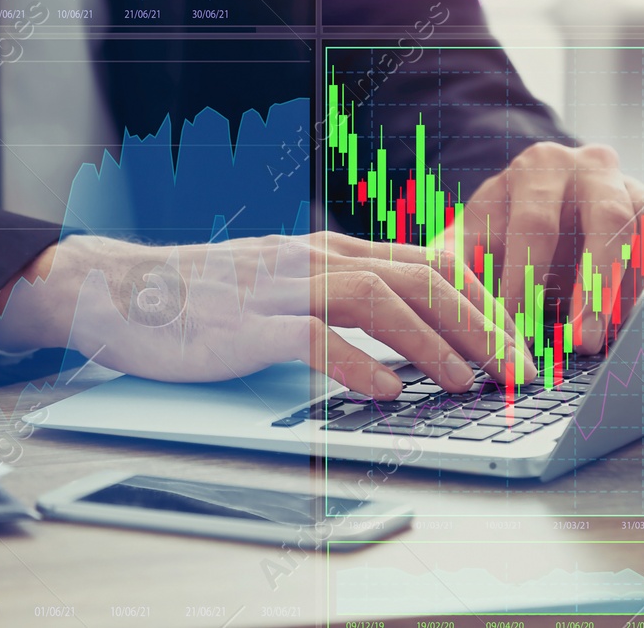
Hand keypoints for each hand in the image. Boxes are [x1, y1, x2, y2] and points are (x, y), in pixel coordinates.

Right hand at [0, 232, 536, 399]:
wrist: (124, 290)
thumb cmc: (209, 296)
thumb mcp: (288, 281)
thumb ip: (343, 292)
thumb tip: (408, 324)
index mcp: (331, 250)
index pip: (426, 265)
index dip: (482, 300)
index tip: (519, 339)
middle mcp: (315, 259)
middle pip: (418, 280)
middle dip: (479, 323)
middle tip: (517, 367)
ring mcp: (282, 287)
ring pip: (378, 301)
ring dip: (432, 343)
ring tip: (467, 382)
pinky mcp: (249, 322)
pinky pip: (314, 338)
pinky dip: (356, 365)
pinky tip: (385, 393)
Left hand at [442, 142, 643, 353]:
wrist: (545, 199)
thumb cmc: (501, 229)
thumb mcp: (470, 237)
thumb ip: (451, 261)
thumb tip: (432, 291)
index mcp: (536, 168)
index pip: (535, 225)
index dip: (526, 281)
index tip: (515, 333)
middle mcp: (590, 166)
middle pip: (606, 222)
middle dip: (596, 286)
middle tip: (583, 342)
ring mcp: (630, 184)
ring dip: (632, 288)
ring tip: (611, 336)